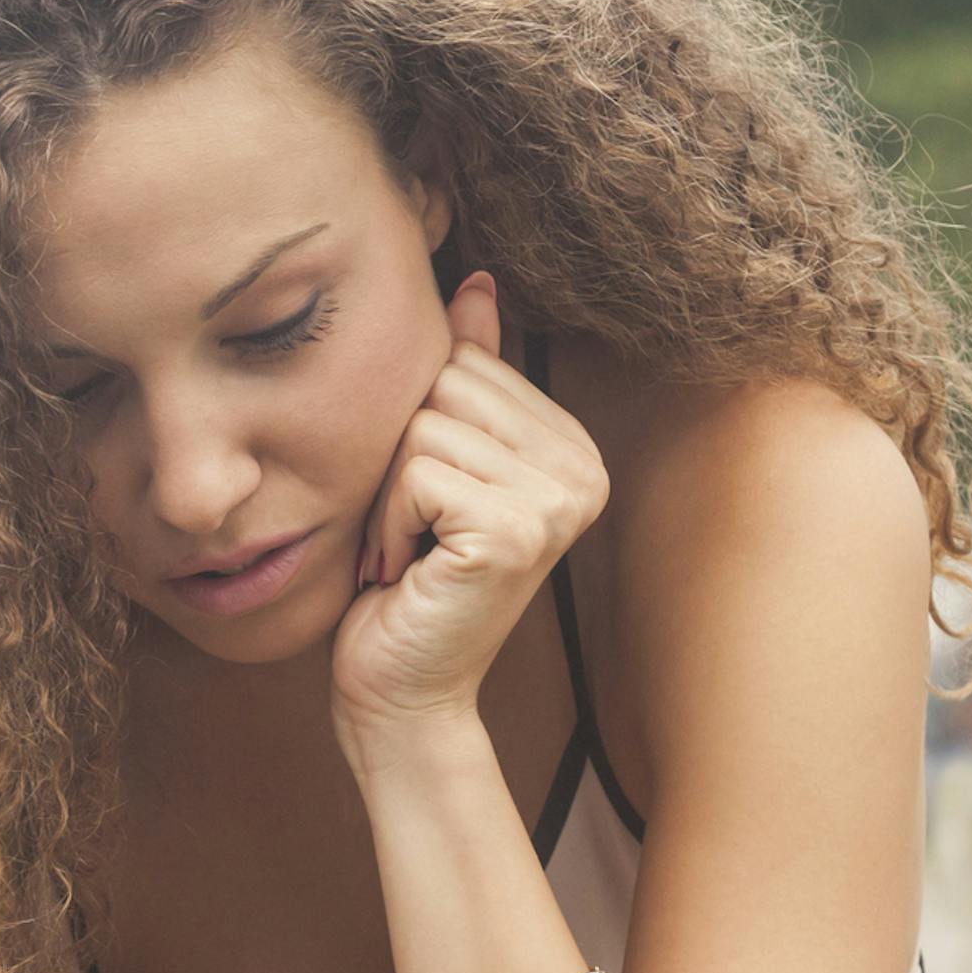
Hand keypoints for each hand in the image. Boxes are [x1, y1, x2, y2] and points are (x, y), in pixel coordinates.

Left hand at [331, 271, 608, 750]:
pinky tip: (405, 572)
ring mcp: (558, 501)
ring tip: (409, 552)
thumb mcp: (432, 465)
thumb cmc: (405, 581)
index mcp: (571, 444)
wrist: (399, 693)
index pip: (465, 362)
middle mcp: (584, 469)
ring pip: (423, 426)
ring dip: (387, 496)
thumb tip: (473, 279)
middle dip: (399, 456)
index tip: (427, 503)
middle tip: (413, 531)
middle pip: (444, 384)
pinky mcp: (517, 532)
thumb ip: (464, 379)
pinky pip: (415, 473)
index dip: (416, 426)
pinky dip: (388, 523)